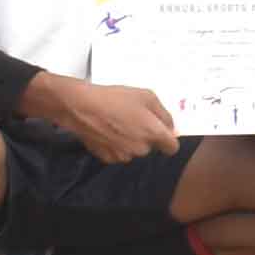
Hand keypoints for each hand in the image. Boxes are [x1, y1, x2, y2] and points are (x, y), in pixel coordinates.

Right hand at [37, 74, 181, 164]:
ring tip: (117, 123)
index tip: (160, 131)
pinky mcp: (107, 158)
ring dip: (130, 142)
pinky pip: (118, 154)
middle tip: (133, 119)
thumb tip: (172, 128)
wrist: (83, 107)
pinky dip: (115, 146)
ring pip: (133, 151)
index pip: (172, 148)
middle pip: (150, 147)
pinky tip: (107, 131)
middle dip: (145, 136)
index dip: (168, 139)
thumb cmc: (116, 98)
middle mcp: (141, 149)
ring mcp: (123, 156)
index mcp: (153, 134)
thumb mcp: (147, 96)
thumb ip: (164, 114)